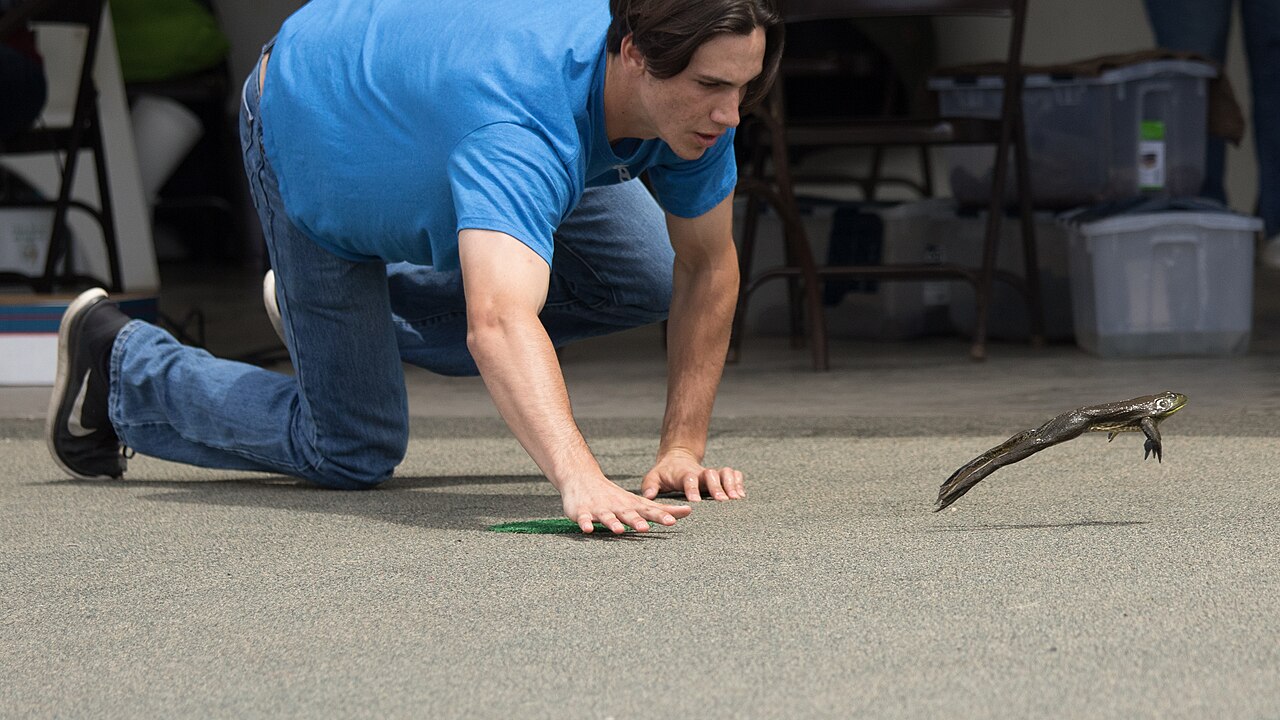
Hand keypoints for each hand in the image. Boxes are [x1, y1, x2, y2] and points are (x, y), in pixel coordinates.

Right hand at [560, 475, 692, 533]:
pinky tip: (587, 529)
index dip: (660, 516)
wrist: (583, 478)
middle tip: (645, 528)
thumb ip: (662, 509)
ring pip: (607, 517)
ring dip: (613, 523)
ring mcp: (600, 509)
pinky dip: (585, 523)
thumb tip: (689, 512)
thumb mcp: (639, 502)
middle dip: (637, 521)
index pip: (649, 511)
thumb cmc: (616, 496)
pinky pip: (584, 519)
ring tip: (619, 530)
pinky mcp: (582, 512)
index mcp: (632, 506)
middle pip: (629, 514)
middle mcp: (618, 507)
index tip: (673, 521)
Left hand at [641, 448, 745, 501]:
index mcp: (683, 474)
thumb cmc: (665, 473)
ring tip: (737, 498)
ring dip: (731, 484)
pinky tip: (741, 495)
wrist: (677, 458)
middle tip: (722, 501)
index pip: (688, 479)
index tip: (695, 501)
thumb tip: (648, 496)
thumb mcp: (653, 477)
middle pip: (710, 474)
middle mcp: (700, 472)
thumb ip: (650, 486)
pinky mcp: (720, 476)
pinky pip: (733, 474)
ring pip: (725, 472)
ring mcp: (711, 473)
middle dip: (716, 487)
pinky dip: (739, 482)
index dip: (692, 488)